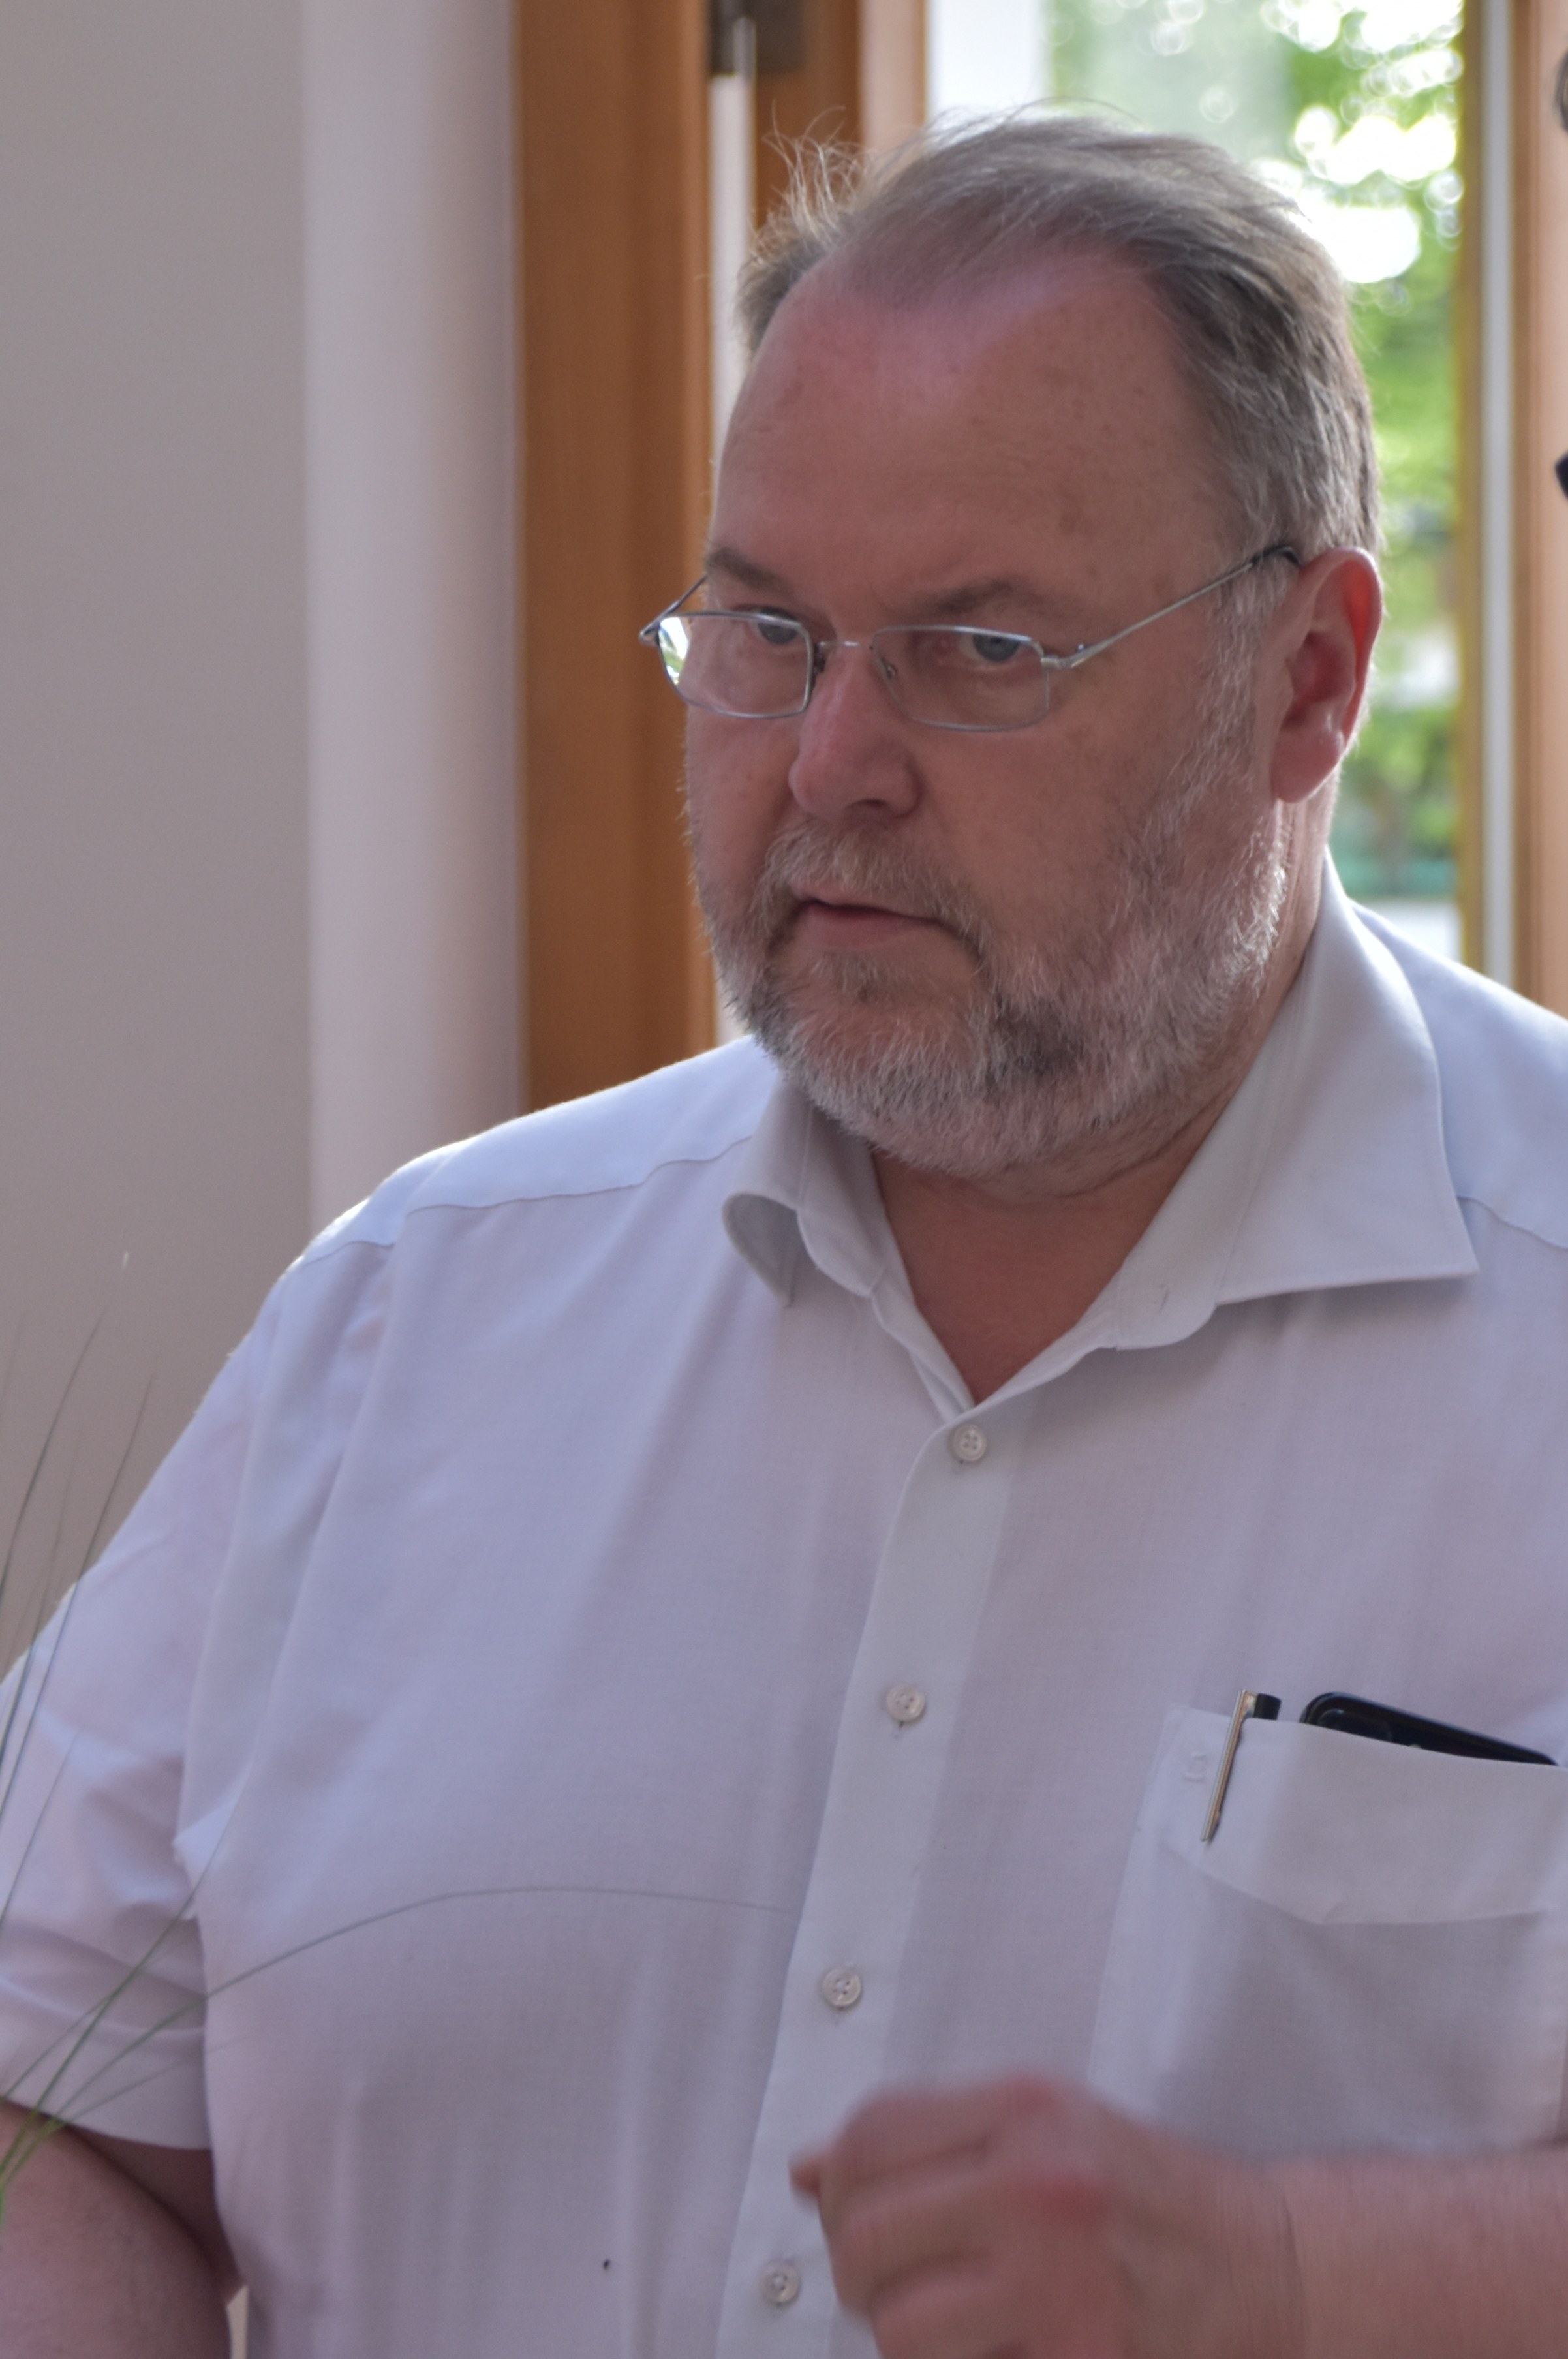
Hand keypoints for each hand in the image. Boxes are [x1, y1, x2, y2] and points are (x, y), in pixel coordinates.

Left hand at [791, 2075, 1303, 2358]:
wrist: (1276, 2269)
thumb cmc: (1149, 2196)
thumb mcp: (1045, 2128)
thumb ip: (929, 2139)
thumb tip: (808, 2171)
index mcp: (1026, 2111)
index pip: (869, 2138)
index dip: (838, 2186)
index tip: (854, 2214)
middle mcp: (1039, 2186)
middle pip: (867, 2235)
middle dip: (860, 2271)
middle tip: (894, 2281)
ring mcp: (1061, 2282)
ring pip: (899, 2329)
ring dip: (908, 2337)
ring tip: (955, 2322)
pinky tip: (1001, 2350)